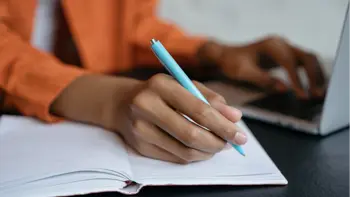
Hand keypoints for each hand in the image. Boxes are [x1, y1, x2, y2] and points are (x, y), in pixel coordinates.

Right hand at [106, 74, 246, 163]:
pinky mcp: (140, 147)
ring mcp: (140, 129)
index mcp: (161, 85)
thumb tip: (235, 117)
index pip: (198, 109)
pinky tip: (201, 149)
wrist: (122, 103)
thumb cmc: (160, 92)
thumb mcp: (184, 85)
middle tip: (232, 143)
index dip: (223, 125)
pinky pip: (175, 158)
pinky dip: (194, 156)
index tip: (240, 134)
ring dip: (208, 152)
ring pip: (184, 151)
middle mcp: (146, 106)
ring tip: (218, 145)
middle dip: (218, 142)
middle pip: (191, 134)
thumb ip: (211, 98)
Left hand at [198, 36, 325, 98]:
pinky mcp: (285, 54)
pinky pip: (303, 62)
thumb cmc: (232, 63)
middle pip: (306, 57)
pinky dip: (310, 74)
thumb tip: (285, 88)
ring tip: (319, 93)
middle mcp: (280, 43)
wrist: (225, 56)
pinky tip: (313, 86)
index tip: (302, 95)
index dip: (298, 79)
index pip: (290, 62)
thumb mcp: (244, 73)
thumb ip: (263, 79)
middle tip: (318, 95)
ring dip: (316, 75)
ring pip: (308, 58)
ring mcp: (284, 47)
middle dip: (314, 76)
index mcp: (271, 46)